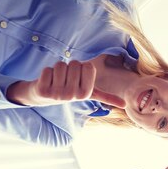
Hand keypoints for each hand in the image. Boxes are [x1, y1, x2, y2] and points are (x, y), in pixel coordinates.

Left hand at [6, 61, 124, 107]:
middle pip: (74, 64)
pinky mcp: (42, 91)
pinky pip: (46, 70)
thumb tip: (125, 105)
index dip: (82, 67)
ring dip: (57, 69)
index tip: (79, 77)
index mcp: (86, 94)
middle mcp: (72, 96)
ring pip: (60, 65)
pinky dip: (46, 72)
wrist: (44, 97)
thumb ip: (106, 97)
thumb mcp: (89, 93)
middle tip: (66, 78)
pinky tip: (47, 81)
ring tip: (57, 79)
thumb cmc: (70, 90)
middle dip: (69, 67)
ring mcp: (57, 95)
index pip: (88, 66)